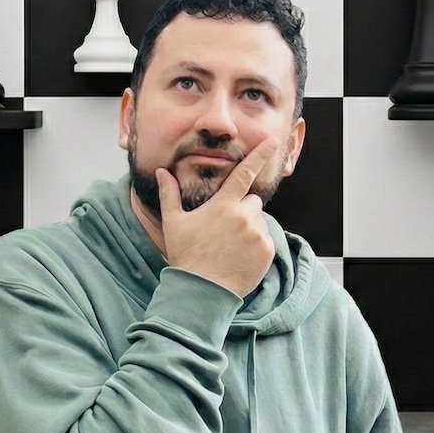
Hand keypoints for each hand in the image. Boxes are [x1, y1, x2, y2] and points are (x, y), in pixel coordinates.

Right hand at [156, 137, 279, 297]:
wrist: (201, 291)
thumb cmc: (185, 255)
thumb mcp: (174, 223)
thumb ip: (169, 194)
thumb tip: (161, 172)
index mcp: (223, 205)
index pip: (244, 173)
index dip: (260, 154)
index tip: (272, 141)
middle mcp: (243, 216)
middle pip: (251, 201)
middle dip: (242, 209)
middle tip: (224, 229)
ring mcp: (257, 234)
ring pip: (259, 221)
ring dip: (250, 227)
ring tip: (230, 246)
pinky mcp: (267, 251)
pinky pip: (266, 239)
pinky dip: (257, 245)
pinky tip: (239, 257)